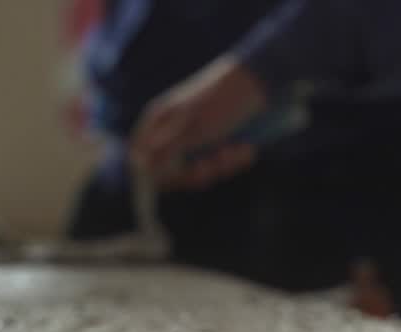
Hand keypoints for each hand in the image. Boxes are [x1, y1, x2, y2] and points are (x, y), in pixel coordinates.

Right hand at [129, 56, 264, 189]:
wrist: (260, 85)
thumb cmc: (221, 101)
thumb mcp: (192, 127)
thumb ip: (164, 149)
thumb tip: (140, 166)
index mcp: (159, 121)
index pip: (141, 157)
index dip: (155, 172)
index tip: (176, 176)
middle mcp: (174, 132)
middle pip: (172, 173)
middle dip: (196, 172)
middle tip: (212, 165)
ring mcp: (195, 140)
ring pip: (199, 173)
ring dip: (220, 167)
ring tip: (236, 151)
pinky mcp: (217, 146)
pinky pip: (218, 168)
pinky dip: (232, 162)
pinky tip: (245, 150)